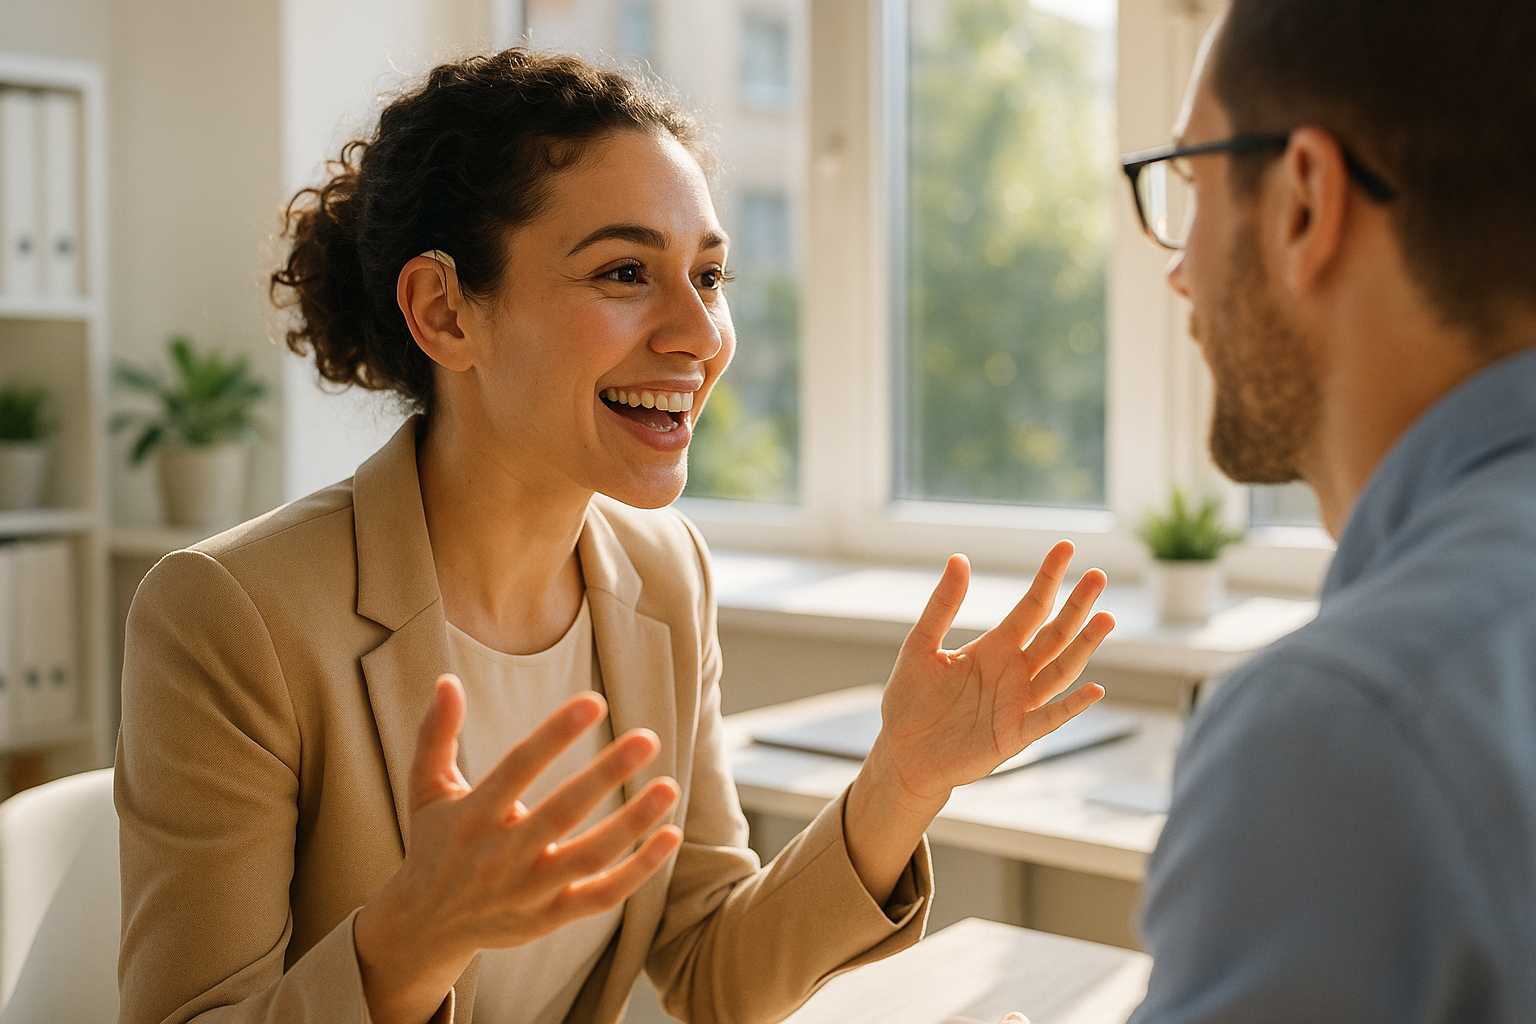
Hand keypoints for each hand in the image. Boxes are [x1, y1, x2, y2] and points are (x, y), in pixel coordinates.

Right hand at [354, 675, 682, 1023]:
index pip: (518, 768)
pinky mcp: (550, 917)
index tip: (595, 702)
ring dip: (633, 823)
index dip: (555, 734)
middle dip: (606, 774)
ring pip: (589, 857)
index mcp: (472, 817)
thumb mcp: (426, 790)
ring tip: (668, 787)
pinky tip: (670, 836)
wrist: (426, 928)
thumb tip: (447, 681)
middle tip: (647, 739)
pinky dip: (639, 870)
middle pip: (562, 812)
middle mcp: (500, 856)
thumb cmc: (435, 844)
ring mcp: (528, 890)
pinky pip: (602, 895)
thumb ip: (436, 735)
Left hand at [871, 541, 1114, 808]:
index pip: (1031, 606)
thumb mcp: (920, 646)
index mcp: (994, 646)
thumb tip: (960, 558)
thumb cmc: (910, 700)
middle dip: (1077, 606)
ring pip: (1060, 670)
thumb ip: (942, 606)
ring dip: (1083, 647)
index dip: (1048, 578)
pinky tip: (1095, 690)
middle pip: (1055, 633)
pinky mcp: (1016, 735)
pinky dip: (1072, 706)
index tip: (1066, 546)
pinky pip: (1049, 718)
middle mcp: (1015, 671)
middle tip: (1098, 575)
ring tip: (1105, 618)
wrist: (903, 752)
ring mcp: (1019, 702)